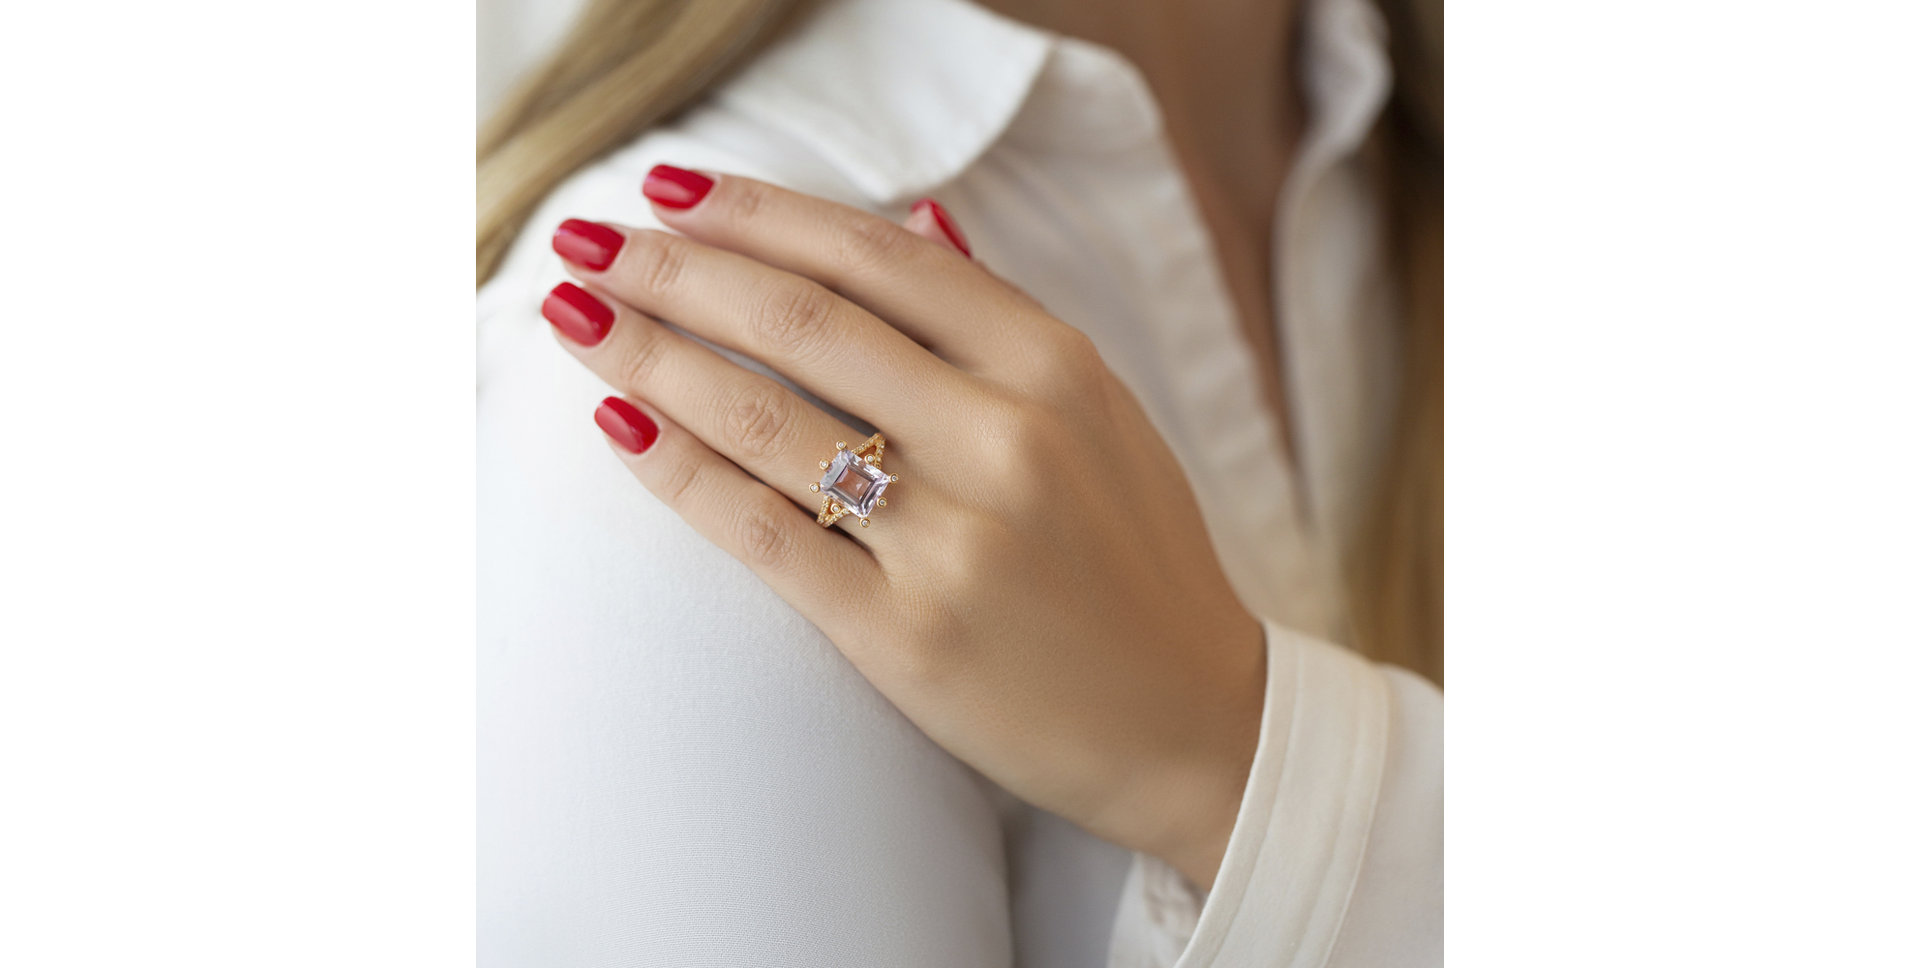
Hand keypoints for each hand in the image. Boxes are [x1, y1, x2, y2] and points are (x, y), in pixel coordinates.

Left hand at [541, 166, 1266, 887]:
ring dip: (650, 355)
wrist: (1193, 722)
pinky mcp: (904, 634)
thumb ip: (1003, 318)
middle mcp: (1005, 437)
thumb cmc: (1136, 558)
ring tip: (577, 317)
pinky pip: (762, 534)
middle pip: (802, 321)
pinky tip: (621, 424)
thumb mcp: (1103, 413)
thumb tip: (914, 215)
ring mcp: (953, 539)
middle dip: (675, 270)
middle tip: (586, 242)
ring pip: (765, 418)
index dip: (759, 212)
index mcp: (1054, 365)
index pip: (876, 255)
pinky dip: (680, 471)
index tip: (672, 194)